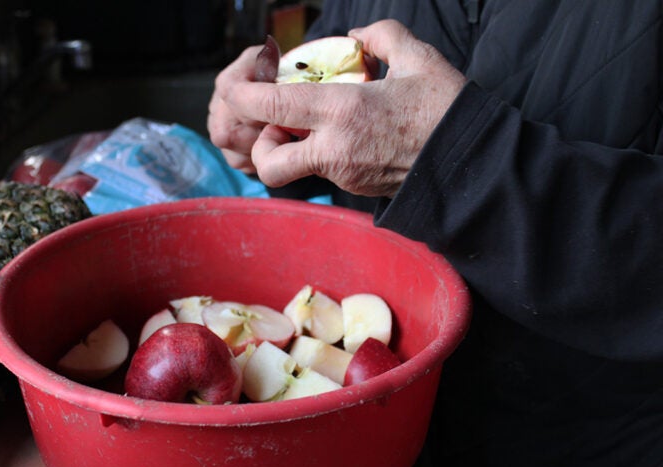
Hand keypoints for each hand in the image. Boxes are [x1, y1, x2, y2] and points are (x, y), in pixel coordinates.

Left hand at [213, 19, 466, 196]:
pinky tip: (342, 135)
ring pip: (292, 174)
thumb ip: (381, 36)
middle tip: (277, 122)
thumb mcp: (417, 57)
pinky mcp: (355, 187)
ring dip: (287, 152)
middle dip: (259, 144)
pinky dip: (317, 154)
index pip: (272, 105)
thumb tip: (356, 37)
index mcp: (344, 110)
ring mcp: (344, 174)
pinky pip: (320, 173)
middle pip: (268, 163)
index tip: (235, 84)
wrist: (473, 161)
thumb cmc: (445, 108)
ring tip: (311, 127)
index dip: (242, 94)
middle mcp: (336, 149)